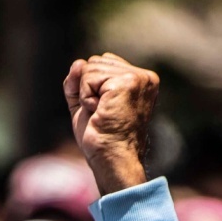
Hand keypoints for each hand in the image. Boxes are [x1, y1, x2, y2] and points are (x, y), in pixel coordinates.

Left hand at [63, 53, 157, 194]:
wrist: (111, 159)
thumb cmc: (101, 138)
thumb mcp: (86, 103)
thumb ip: (79, 81)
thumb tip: (78, 62)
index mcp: (140, 80)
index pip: (102, 62)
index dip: (90, 87)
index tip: (102, 110)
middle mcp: (144, 77)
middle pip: (95, 62)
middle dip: (87, 89)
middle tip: (102, 114)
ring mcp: (138, 78)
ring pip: (90, 68)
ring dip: (87, 95)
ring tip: (102, 114)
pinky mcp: (127, 83)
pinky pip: (88, 77)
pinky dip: (86, 98)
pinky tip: (99, 112)